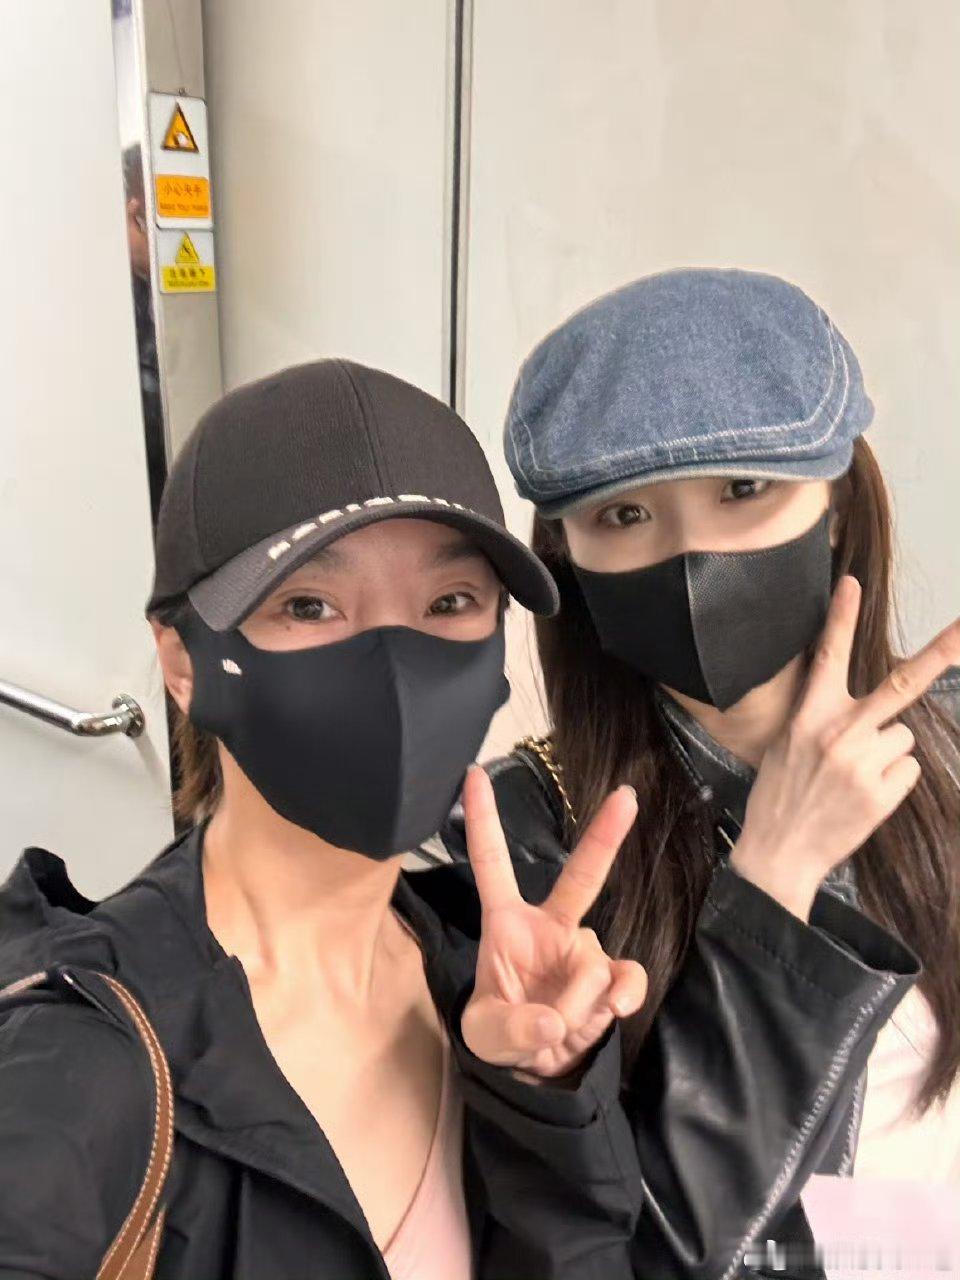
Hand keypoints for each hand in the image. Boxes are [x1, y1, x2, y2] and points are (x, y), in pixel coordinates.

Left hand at [460, 765, 645, 1079]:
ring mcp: (584, 949)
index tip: (472, 773)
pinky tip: (614, 1012)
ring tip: (556, 1026)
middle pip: (582, 874)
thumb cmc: (501, 1031)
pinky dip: (623, 995)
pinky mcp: (611, 978)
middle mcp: (550, 925)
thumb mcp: (486, 1035)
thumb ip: (513, 1027)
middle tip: (626, 796)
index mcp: (507, 921)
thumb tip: (554, 1020)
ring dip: (575, 1002)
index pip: (491, 862)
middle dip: (604, 835)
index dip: (483, 819)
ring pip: (590, 965)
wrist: (538, 1066)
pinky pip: (626, 978)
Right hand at [732, 575, 959, 918]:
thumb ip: (818, 716)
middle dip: (940, 653)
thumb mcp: (784, 744)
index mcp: (809, 717)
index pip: (828, 656)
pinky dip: (893, 780)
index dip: (841, 617)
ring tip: (855, 776)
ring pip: (903, 736)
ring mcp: (864, 763)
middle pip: (901, 684)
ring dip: (888, 751)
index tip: (851, 583)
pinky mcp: (884, 792)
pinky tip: (864, 794)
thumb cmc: (779, 795)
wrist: (780, 853)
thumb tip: (856, 701)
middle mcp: (839, 733)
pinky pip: (907, 769)